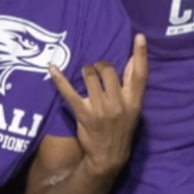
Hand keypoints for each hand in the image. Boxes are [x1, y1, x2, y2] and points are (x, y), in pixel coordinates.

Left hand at [55, 34, 147, 175]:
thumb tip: (132, 60)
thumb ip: (133, 85)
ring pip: (90, 77)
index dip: (140, 55)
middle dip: (101, 65)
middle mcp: (118, 104)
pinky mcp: (83, 114)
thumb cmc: (122, 129)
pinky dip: (60, 79)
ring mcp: (100, 109)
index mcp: (134, 102)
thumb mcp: (134, 109)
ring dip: (86, 71)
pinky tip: (52, 68)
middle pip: (109, 71)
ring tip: (86, 74)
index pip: (140, 75)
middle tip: (98, 69)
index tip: (138, 36)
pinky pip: (69, 92)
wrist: (108, 157)